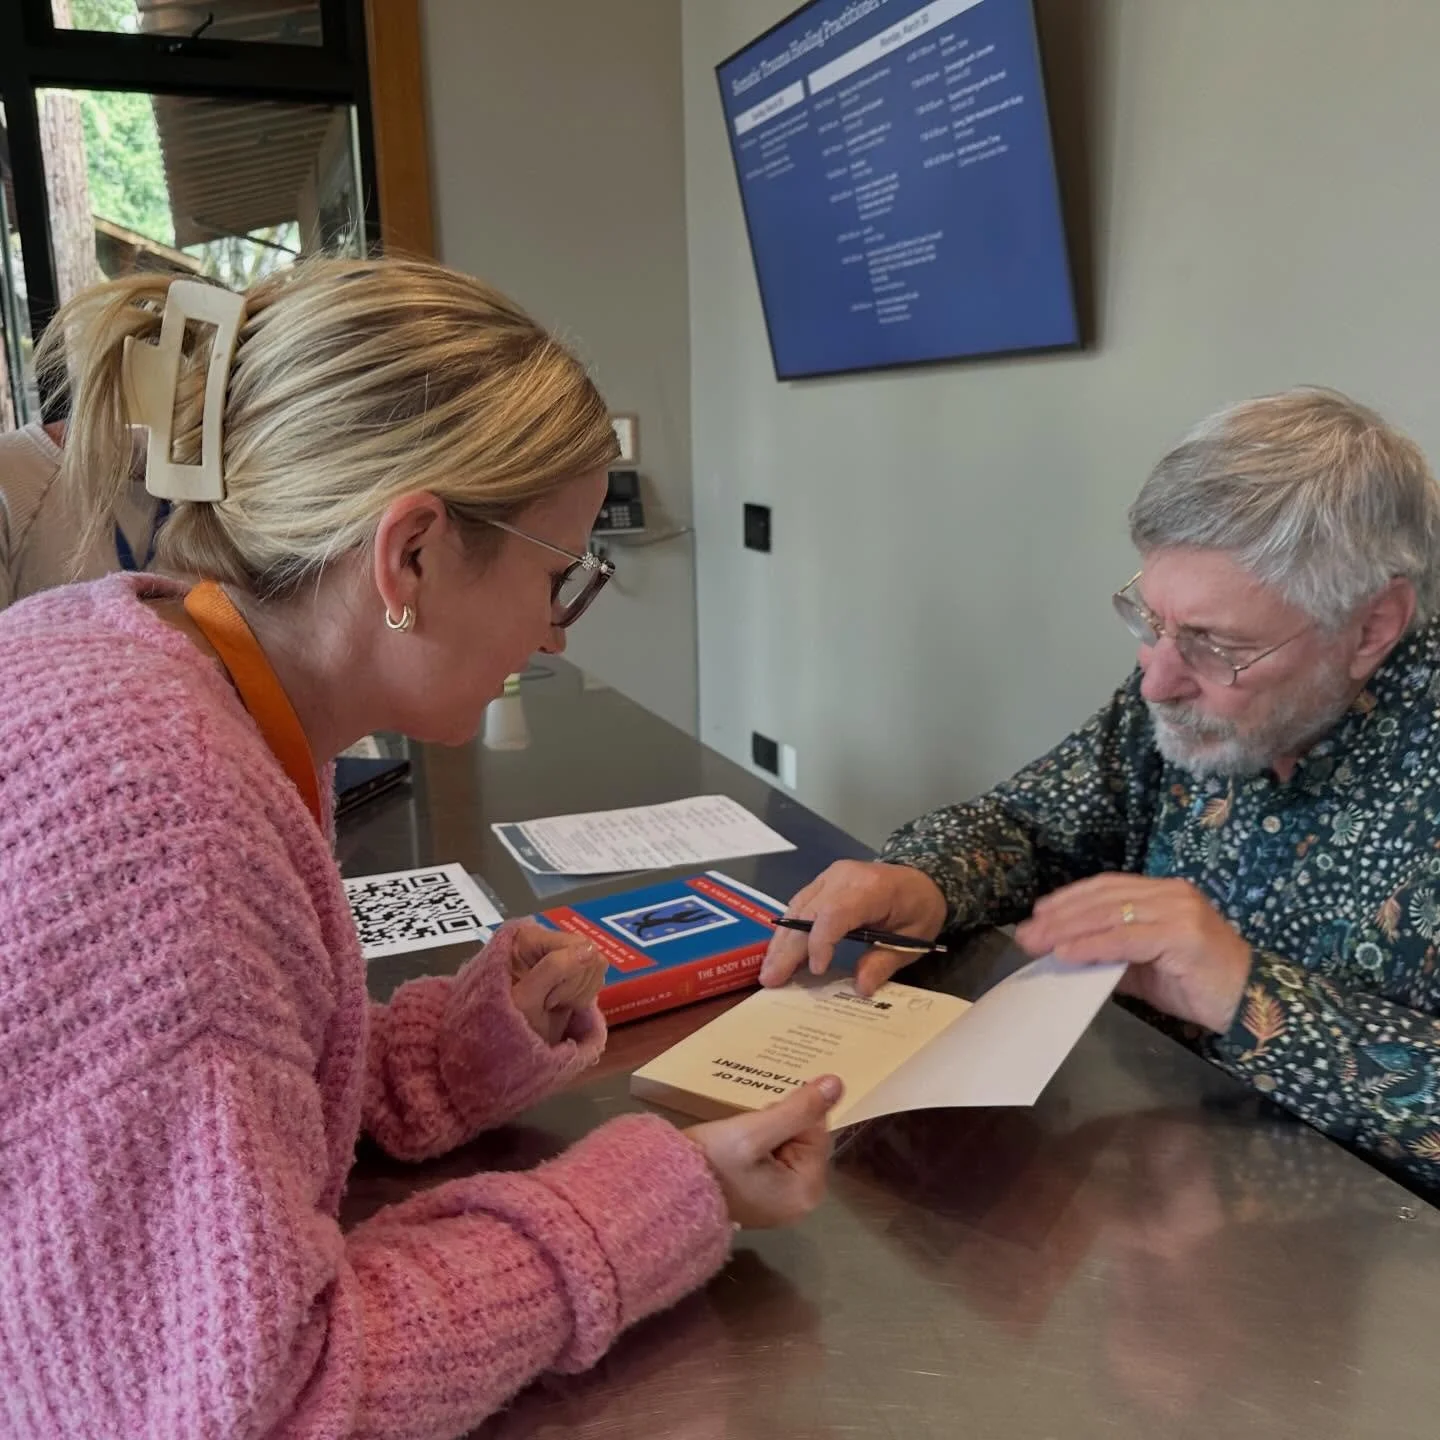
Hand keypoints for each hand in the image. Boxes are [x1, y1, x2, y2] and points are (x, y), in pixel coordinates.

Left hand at [505, 919, 606, 1045]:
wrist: (505, 1044)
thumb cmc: (507, 1020)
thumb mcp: (526, 996)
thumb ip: (554, 968)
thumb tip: (590, 949)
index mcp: (531, 936)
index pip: (577, 945)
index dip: (570, 974)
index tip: (549, 1000)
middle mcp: (549, 940)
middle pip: (590, 953)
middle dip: (574, 985)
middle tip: (549, 1004)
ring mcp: (563, 956)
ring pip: (597, 965)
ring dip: (580, 993)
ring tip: (553, 1006)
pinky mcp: (574, 972)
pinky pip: (596, 978)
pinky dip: (584, 996)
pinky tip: (564, 1006)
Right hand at [686, 1075, 842, 1227]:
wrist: (667, 1190)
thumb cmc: (713, 1162)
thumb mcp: (755, 1131)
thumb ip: (798, 1108)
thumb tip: (837, 1084)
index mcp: (807, 1189)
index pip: (817, 1131)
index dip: (791, 1114)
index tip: (761, 1112)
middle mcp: (801, 1202)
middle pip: (804, 1141)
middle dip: (779, 1125)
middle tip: (748, 1124)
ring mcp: (781, 1204)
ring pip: (787, 1148)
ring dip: (766, 1134)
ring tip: (739, 1132)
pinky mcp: (763, 1200)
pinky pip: (773, 1162)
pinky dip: (758, 1149)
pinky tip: (737, 1146)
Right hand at [759, 860, 946, 996]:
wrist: (920, 877)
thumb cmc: (919, 907)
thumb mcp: (913, 939)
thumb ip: (884, 962)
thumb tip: (861, 988)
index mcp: (870, 888)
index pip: (834, 913)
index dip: (820, 942)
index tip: (816, 971)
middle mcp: (842, 877)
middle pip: (807, 913)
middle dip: (787, 949)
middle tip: (771, 979)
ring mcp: (828, 877)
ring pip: (796, 908)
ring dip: (781, 942)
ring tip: (768, 972)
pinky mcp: (821, 883)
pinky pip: (799, 905)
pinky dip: (788, 931)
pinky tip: (779, 954)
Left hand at [1014, 875, 1252, 1032]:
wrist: (1246, 1003)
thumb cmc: (1196, 985)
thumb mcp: (1144, 966)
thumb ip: (1111, 954)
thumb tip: (1066, 953)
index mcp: (1162, 893)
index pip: (1106, 887)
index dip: (1069, 898)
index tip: (1037, 913)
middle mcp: (1170, 893)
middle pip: (1102, 898)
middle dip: (1060, 915)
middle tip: (1027, 932)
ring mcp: (1177, 911)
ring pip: (1110, 914)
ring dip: (1068, 929)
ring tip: (1038, 942)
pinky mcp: (1182, 935)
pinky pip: (1125, 938)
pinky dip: (1092, 945)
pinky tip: (1067, 953)